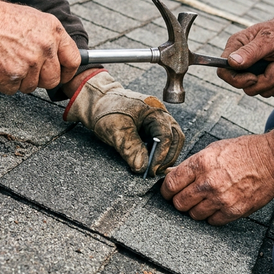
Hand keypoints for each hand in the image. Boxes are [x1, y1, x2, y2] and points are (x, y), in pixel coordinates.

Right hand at [0, 0, 79, 94]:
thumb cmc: (1, 18)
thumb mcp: (35, 19)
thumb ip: (51, 38)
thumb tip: (60, 56)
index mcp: (55, 32)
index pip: (74, 61)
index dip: (67, 72)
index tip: (61, 75)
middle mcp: (46, 48)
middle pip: (53, 79)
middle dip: (40, 79)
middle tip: (26, 69)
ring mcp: (30, 63)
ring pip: (32, 86)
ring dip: (20, 80)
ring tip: (8, 61)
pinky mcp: (13, 76)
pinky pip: (13, 90)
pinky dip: (3, 83)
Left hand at [64, 71, 184, 174]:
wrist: (97, 102)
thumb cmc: (106, 110)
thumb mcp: (116, 130)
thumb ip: (130, 148)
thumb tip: (142, 167)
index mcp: (154, 110)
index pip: (166, 136)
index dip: (161, 155)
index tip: (151, 170)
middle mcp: (161, 114)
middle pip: (176, 138)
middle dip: (167, 157)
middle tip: (155, 172)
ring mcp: (158, 120)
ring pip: (172, 140)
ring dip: (165, 156)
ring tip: (153, 168)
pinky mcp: (153, 127)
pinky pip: (163, 141)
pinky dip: (159, 152)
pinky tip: (149, 161)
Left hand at [160, 131, 273, 225]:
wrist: (270, 160)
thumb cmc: (242, 151)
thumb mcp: (212, 149)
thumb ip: (191, 164)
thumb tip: (172, 175)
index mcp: (200, 163)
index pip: (171, 184)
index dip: (166, 190)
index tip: (168, 192)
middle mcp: (208, 182)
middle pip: (179, 203)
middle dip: (179, 201)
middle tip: (185, 197)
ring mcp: (221, 199)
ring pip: (194, 214)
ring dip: (196, 209)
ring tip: (204, 200)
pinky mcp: (233, 211)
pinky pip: (212, 221)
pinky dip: (212, 216)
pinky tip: (217, 206)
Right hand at [218, 13, 273, 97]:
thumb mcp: (269, 39)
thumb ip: (250, 52)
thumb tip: (232, 62)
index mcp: (237, 48)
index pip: (224, 72)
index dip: (237, 80)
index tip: (254, 77)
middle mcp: (244, 62)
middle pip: (246, 86)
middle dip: (267, 80)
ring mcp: (256, 72)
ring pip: (261, 91)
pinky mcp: (268, 79)